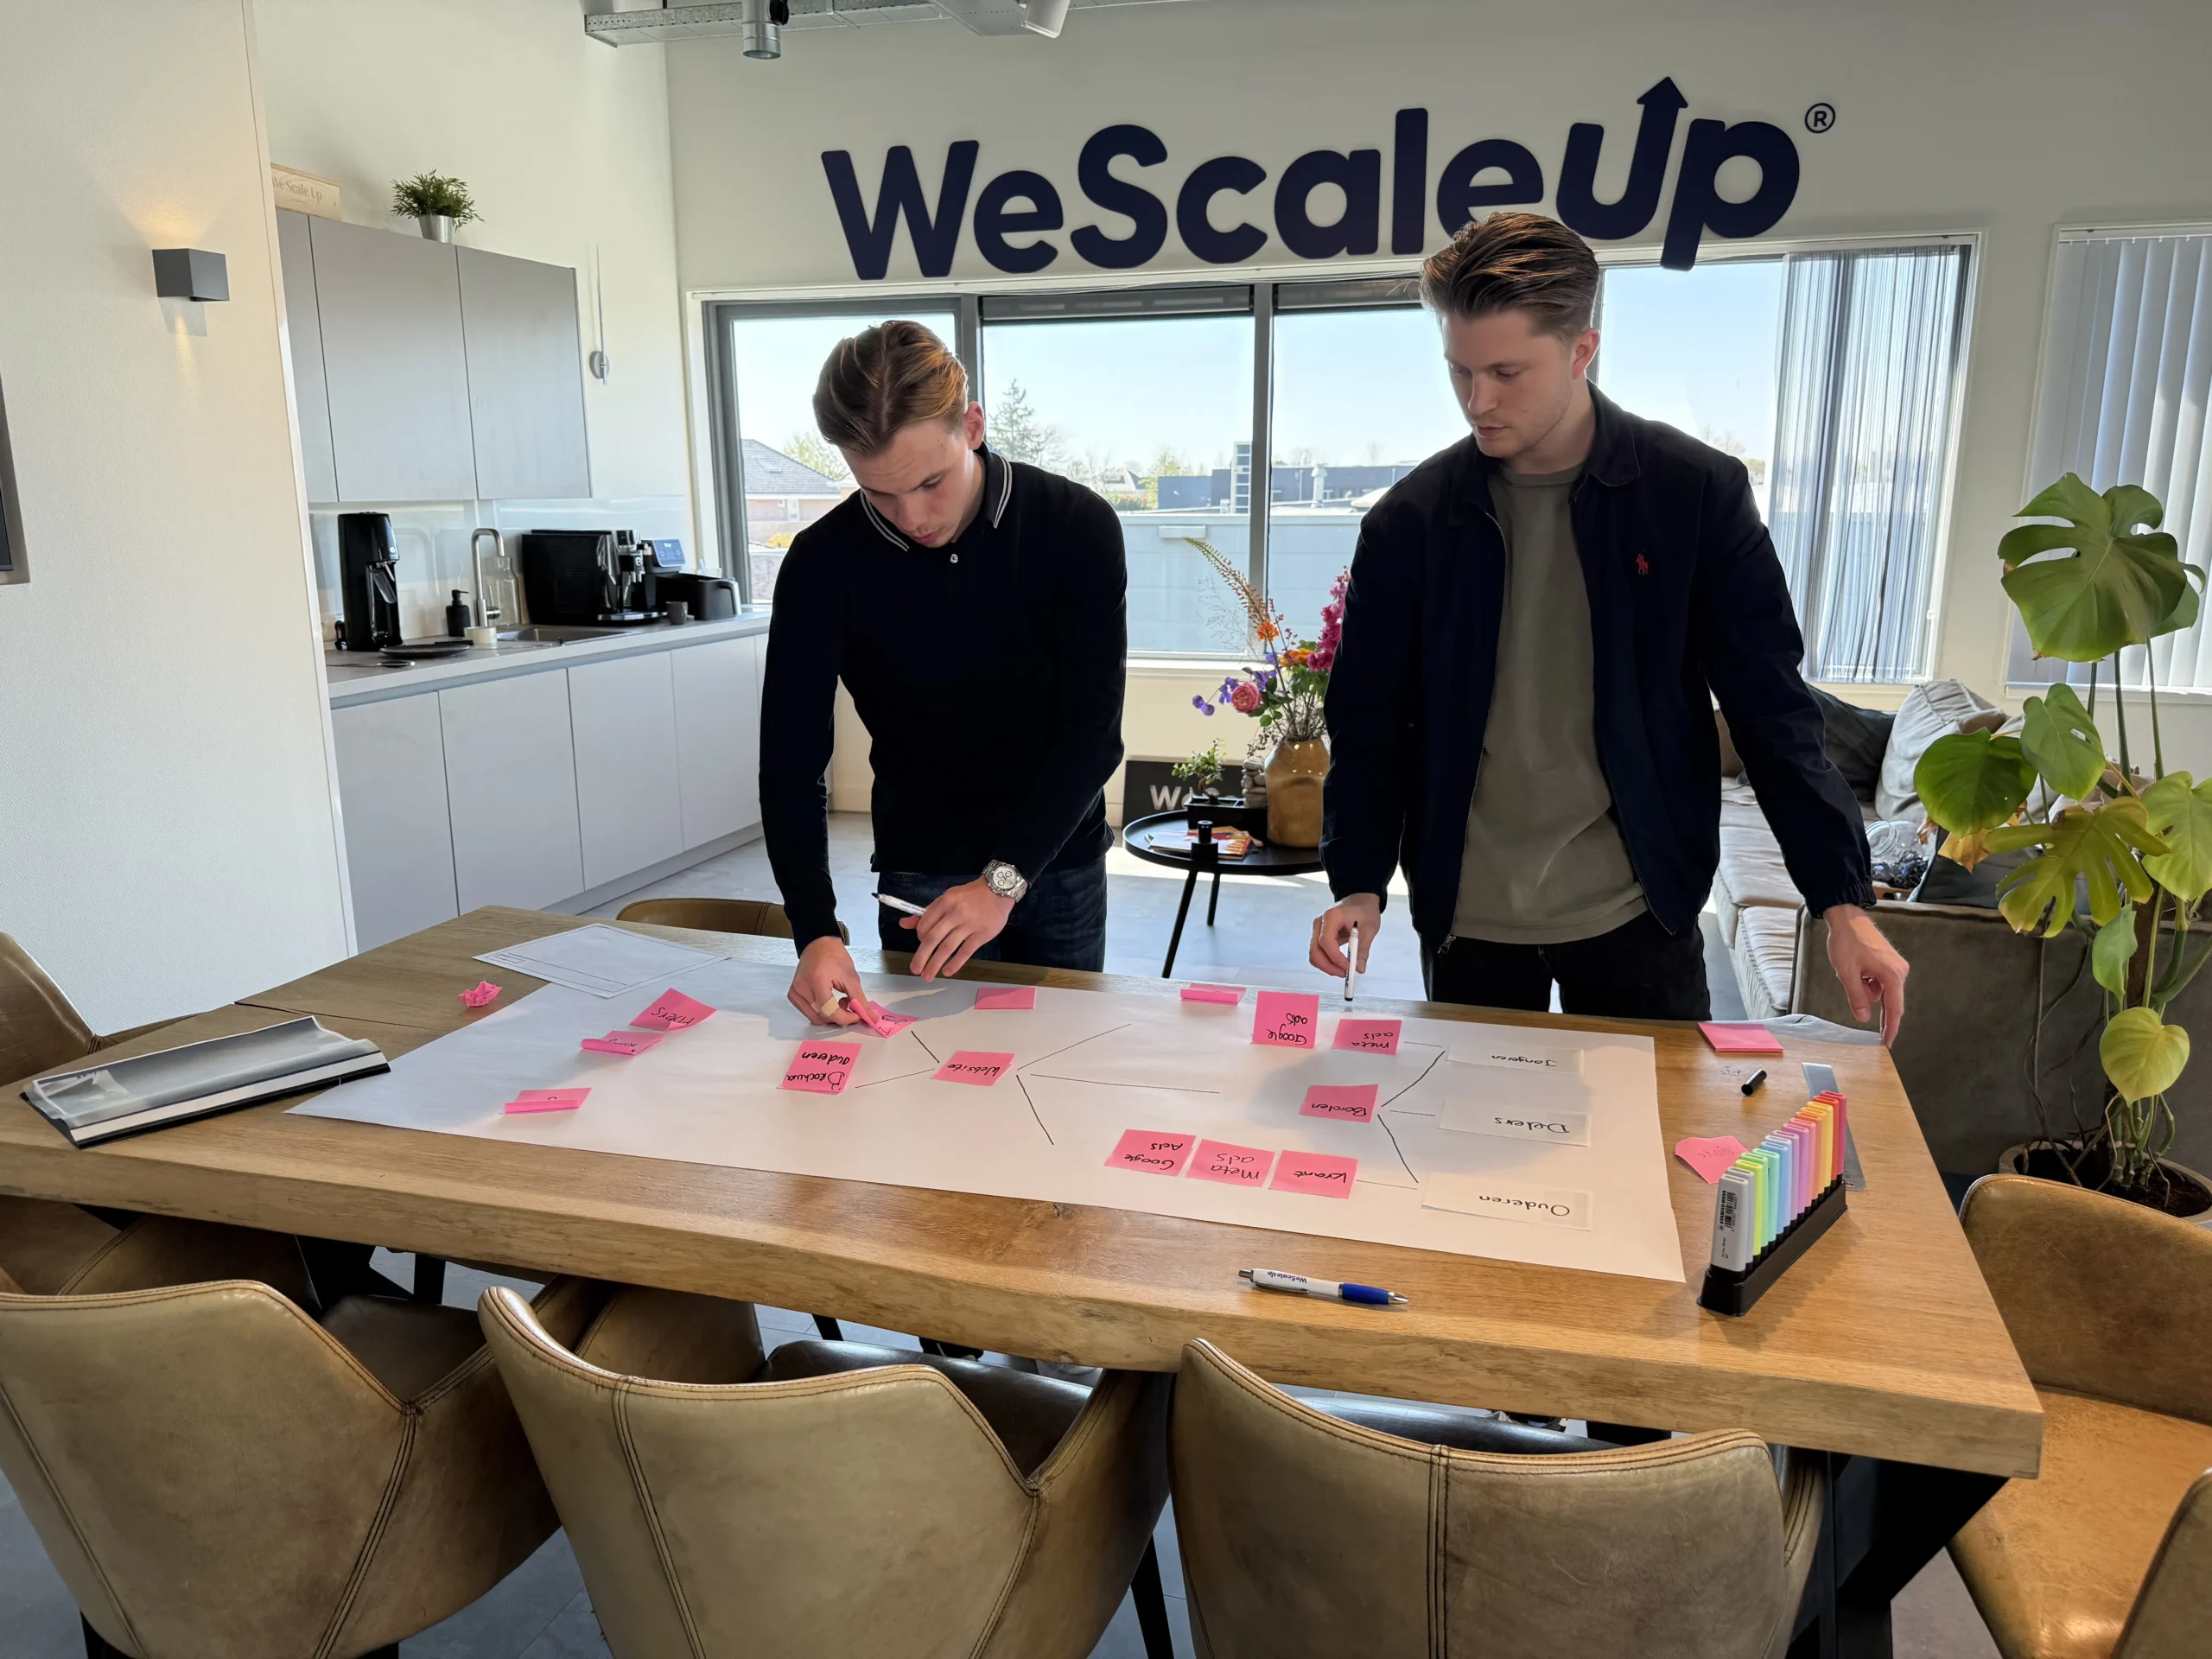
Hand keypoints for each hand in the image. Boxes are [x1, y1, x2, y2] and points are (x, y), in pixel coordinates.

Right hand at [788, 936, 876, 1026]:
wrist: (819, 945)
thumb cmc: (834, 956)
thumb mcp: (851, 977)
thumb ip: (859, 1000)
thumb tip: (869, 1017)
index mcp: (817, 981)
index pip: (830, 1011)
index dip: (846, 1018)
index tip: (857, 1015)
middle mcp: (802, 988)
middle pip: (823, 1017)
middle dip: (839, 1016)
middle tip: (848, 1003)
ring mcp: (795, 992)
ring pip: (815, 1018)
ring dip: (830, 1015)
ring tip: (837, 1001)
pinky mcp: (793, 995)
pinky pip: (808, 1013)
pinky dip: (820, 1012)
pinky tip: (827, 1000)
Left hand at [903, 878, 1014, 980]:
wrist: (998, 891)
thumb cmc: (971, 895)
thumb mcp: (948, 898)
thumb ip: (927, 912)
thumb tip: (904, 924)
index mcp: (945, 902)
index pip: (925, 924)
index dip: (920, 937)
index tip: (922, 944)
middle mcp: (956, 913)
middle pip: (933, 938)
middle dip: (921, 956)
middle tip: (915, 969)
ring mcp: (969, 925)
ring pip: (947, 947)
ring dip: (935, 964)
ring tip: (927, 976)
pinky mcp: (982, 935)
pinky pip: (965, 952)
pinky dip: (955, 964)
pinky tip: (947, 971)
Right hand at [1310, 893, 1382, 977]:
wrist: (1360, 901)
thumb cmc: (1364, 911)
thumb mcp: (1369, 929)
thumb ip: (1362, 950)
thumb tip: (1359, 969)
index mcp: (1332, 917)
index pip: (1326, 941)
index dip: (1335, 957)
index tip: (1348, 967)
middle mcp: (1320, 923)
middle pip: (1315, 950)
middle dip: (1328, 966)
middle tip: (1344, 974)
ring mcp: (1317, 929)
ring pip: (1314, 954)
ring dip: (1326, 966)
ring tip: (1343, 970)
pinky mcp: (1318, 935)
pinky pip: (1317, 952)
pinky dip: (1326, 962)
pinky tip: (1338, 965)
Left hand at [1825, 904, 1907, 1042]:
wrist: (1847, 918)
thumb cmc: (1847, 942)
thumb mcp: (1847, 974)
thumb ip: (1857, 998)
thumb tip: (1864, 1018)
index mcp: (1892, 975)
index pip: (1894, 1009)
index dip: (1891, 1027)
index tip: (1888, 1042)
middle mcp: (1899, 971)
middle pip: (1890, 1001)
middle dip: (1875, 1009)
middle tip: (1875, 1033)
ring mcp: (1896, 966)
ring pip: (1881, 992)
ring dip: (1866, 989)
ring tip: (1851, 973)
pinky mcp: (1890, 963)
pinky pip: (1879, 982)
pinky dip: (1867, 981)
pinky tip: (1857, 969)